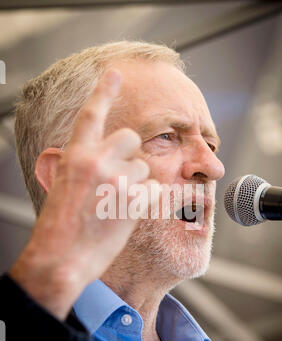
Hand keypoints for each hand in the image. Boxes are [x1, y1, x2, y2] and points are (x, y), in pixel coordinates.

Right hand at [9, 69, 158, 320]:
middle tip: (119, 177)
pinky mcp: (133, 201)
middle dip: (129, 154)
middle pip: (131, 137)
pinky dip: (145, 202)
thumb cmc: (60, 227)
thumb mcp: (64, 186)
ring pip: (144, 168)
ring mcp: (116, 180)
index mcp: (74, 156)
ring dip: (136, 184)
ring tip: (115, 205)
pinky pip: (153, 190)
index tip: (115, 74)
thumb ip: (85, 167)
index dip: (104, 91)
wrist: (60, 258)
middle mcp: (96, 161)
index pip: (91, 115)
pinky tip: (125, 216)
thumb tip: (105, 161)